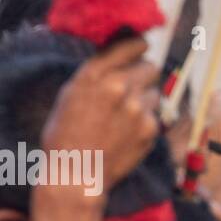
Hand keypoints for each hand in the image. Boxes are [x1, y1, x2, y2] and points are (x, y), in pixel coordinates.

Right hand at [40, 37, 159, 202]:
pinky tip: (128, 133)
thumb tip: (123, 52)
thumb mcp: (71, 94)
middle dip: (144, 76)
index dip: (139, 46)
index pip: (131, 45)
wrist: (75, 175)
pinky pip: (155, 115)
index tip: (141, 48)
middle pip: (151, 67)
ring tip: (125, 117)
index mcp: (94, 76)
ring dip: (145, 100)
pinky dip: (145, 121)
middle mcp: (119, 87)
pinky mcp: (150, 127)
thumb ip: (97, 72)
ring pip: (155, 92)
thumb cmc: (65, 135)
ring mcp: (137, 107)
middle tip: (133, 88)